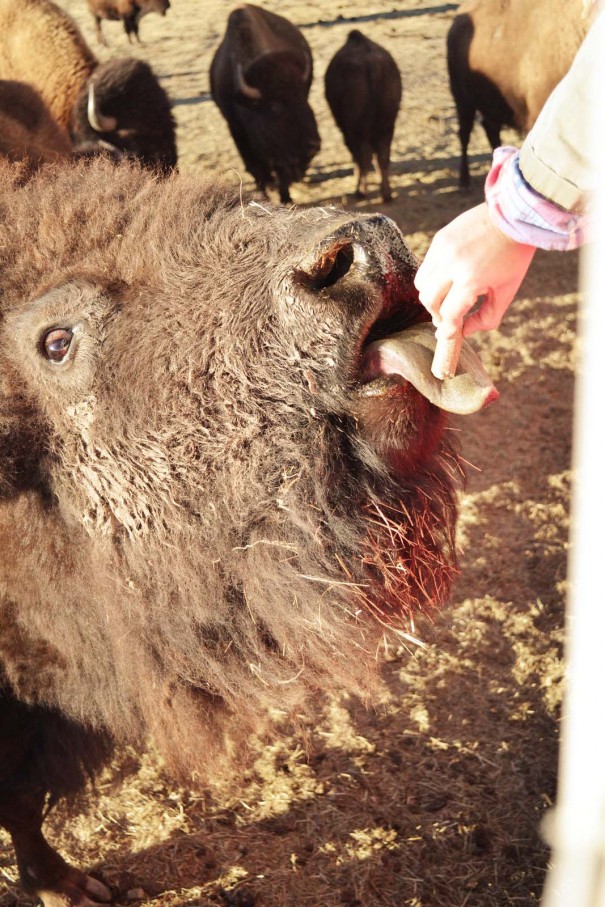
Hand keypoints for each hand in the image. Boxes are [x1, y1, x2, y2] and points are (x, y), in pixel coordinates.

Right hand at [414, 203, 535, 338]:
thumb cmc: (513, 256)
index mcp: (471, 280)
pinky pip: (427, 265)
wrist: (513, 216)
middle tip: (447, 316)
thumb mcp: (506, 291)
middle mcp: (452, 264)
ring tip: (446, 296)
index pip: (449, 313)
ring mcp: (443, 249)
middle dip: (436, 313)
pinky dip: (434, 277)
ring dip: (431, 295)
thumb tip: (466, 332)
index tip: (448, 334)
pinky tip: (449, 276)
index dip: (447, 328)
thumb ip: (486, 317)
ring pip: (422, 283)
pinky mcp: (440, 238)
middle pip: (428, 300)